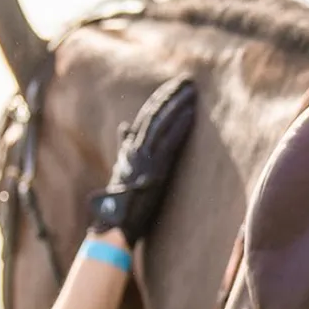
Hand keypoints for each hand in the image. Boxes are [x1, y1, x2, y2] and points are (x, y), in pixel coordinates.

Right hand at [88, 77, 196, 245]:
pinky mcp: (154, 172)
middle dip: (171, 97)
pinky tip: (190, 115)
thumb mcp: (123, 170)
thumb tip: (125, 127)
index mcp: (130, 150)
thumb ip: (125, 147)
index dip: (160, 101)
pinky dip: (178, 128)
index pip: (146, 118)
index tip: (174, 88)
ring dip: (177, 107)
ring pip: (160, 126)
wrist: (116, 226)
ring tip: (192, 93)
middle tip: (187, 82)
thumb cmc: (122, 204)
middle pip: (154, 116)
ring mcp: (144, 161)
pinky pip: (167, 144)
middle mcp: (136, 152)